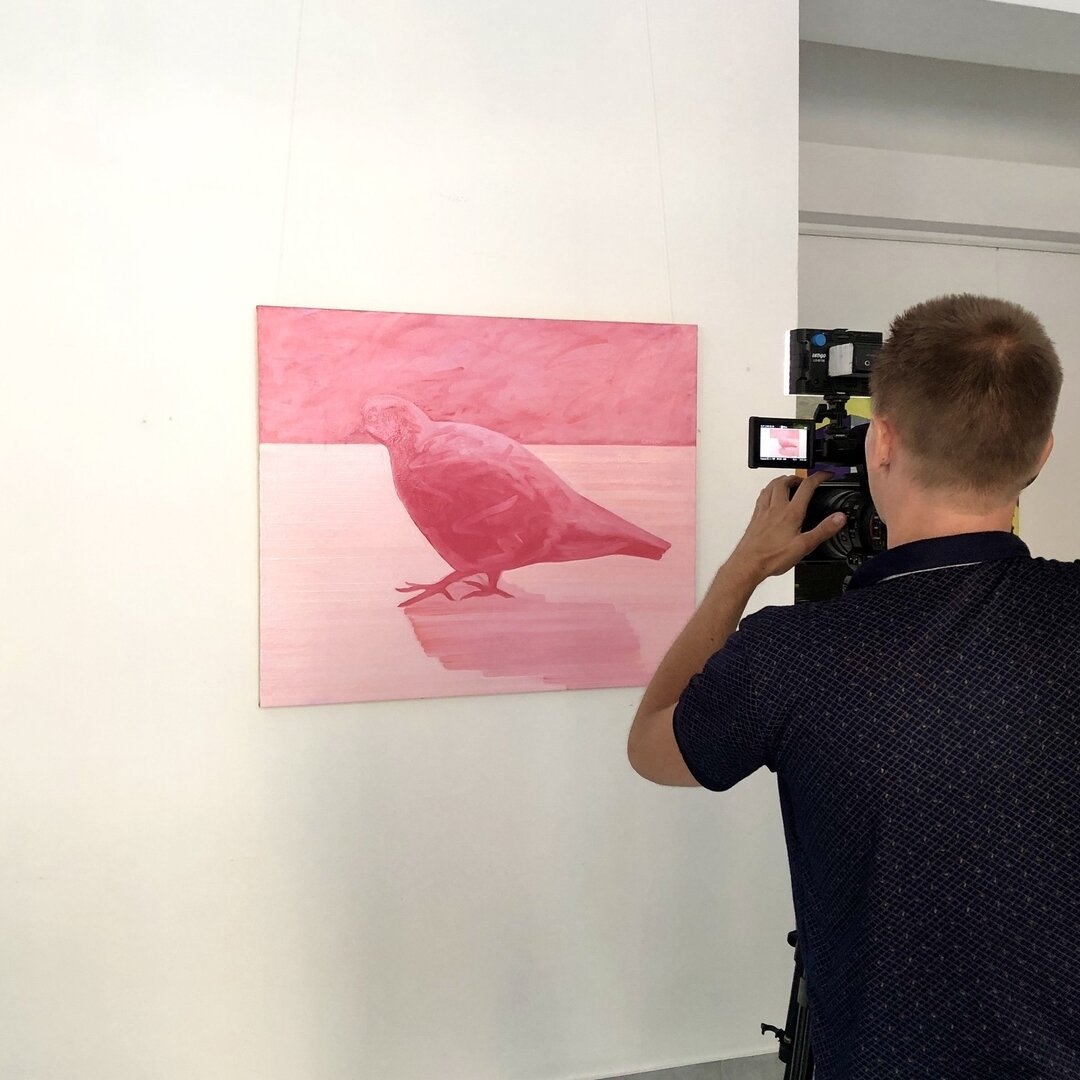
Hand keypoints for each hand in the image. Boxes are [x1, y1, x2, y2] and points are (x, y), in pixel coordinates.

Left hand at [727, 472, 846, 581]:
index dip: (819, 477)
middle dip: (797, 477)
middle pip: (785, 481)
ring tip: (788, 482)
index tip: (826, 474)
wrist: (748, 563)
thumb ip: (823, 530)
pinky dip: (768, 491)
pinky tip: (769, 497)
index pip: (807, 486)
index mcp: (791, 513)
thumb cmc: (773, 557)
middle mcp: (776, 508)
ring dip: (781, 480)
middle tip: (805, 481)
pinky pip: (761, 496)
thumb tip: (839, 518)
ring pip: (771, 486)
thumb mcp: (805, 546)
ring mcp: (763, 511)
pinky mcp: (755, 517)